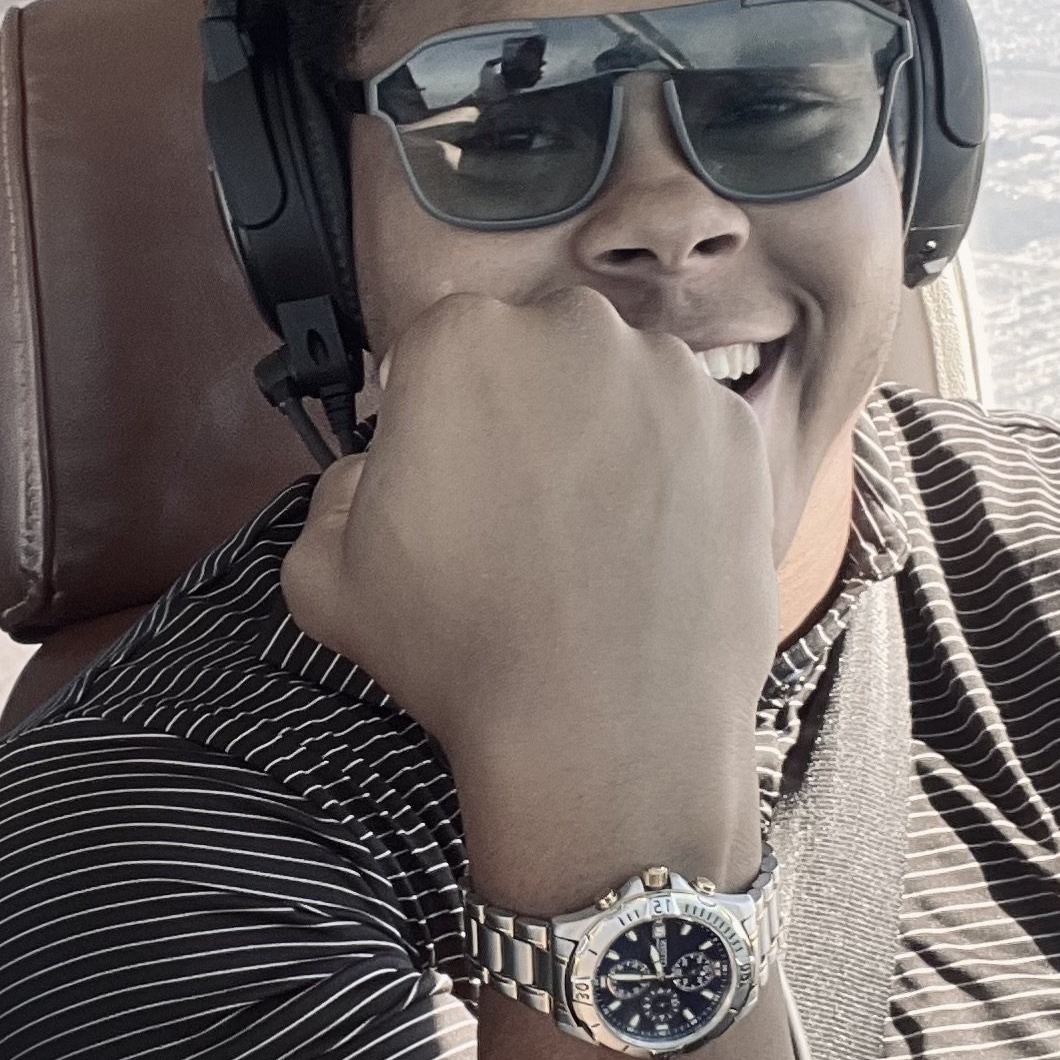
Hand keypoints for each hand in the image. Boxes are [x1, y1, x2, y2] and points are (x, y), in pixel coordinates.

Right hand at [281, 289, 776, 904]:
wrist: (606, 730)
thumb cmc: (463, 650)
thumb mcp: (323, 575)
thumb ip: (331, 492)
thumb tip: (368, 473)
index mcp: (462, 339)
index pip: (435, 349)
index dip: (429, 414)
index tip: (439, 469)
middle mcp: (574, 329)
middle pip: (533, 352)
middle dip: (520, 414)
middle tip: (511, 511)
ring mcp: (670, 376)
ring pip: (617, 387)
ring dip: (597, 438)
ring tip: (581, 540)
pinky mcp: (737, 432)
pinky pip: (686, 435)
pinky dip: (666, 476)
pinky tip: (639, 550)